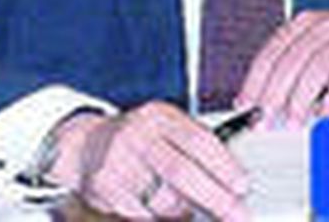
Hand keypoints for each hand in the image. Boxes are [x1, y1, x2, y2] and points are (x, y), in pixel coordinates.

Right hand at [48, 101, 249, 219]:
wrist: (86, 145)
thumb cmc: (141, 139)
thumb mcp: (168, 128)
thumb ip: (196, 148)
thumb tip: (233, 179)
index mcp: (160, 116)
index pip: (198, 140)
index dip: (223, 165)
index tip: (242, 186)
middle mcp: (137, 136)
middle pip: (180, 172)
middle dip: (214, 197)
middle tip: (236, 214)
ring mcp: (118, 162)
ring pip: (162, 199)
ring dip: (185, 211)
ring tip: (194, 209)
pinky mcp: (104, 188)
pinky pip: (142, 213)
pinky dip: (160, 217)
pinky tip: (162, 209)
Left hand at [237, 7, 328, 126]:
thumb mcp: (319, 42)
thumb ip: (293, 64)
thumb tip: (261, 98)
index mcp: (305, 23)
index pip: (271, 53)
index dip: (254, 82)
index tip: (245, 105)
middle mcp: (324, 26)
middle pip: (289, 63)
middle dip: (273, 96)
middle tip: (266, 119)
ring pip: (314, 71)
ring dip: (300, 102)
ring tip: (294, 121)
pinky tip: (324, 114)